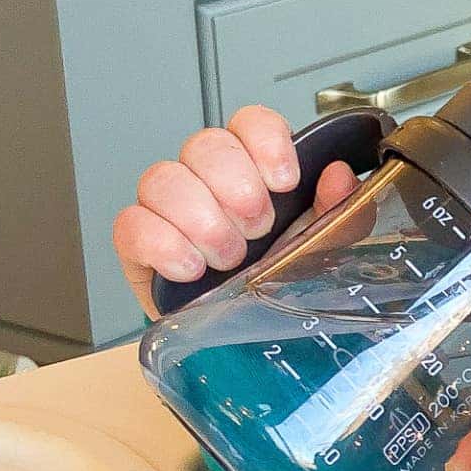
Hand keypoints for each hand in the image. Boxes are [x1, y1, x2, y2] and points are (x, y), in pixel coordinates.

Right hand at [112, 103, 358, 316]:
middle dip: (237, 189)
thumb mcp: (320, 252)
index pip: (249, 123)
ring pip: (161, 178)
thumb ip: (339, 214)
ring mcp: (168, 212)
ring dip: (202, 220)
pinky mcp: (139, 246)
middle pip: (204, 145)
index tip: (285, 180)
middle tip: (258, 230)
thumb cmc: (276, 290)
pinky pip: (130, 224)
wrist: (246, 347)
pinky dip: (163, 245)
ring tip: (229, 258)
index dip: (264, 140)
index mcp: (253, 172)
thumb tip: (340, 176)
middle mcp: (207, 183)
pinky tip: (191, 268)